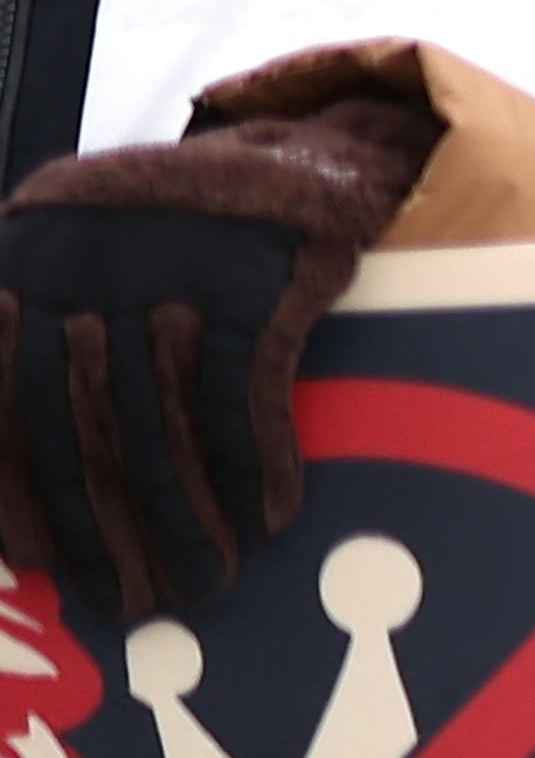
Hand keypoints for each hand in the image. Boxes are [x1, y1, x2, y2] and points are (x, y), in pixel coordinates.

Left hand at [0, 63, 439, 623]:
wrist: (283, 156)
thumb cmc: (162, 236)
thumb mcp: (61, 263)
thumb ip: (23, 340)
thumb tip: (5, 484)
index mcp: (21, 271)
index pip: (5, 401)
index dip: (20, 489)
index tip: (36, 563)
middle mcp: (84, 269)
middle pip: (85, 426)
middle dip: (105, 527)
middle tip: (127, 601)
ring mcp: (172, 272)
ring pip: (164, 420)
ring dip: (186, 516)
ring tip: (202, 582)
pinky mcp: (254, 279)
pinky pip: (246, 391)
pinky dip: (255, 461)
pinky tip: (265, 516)